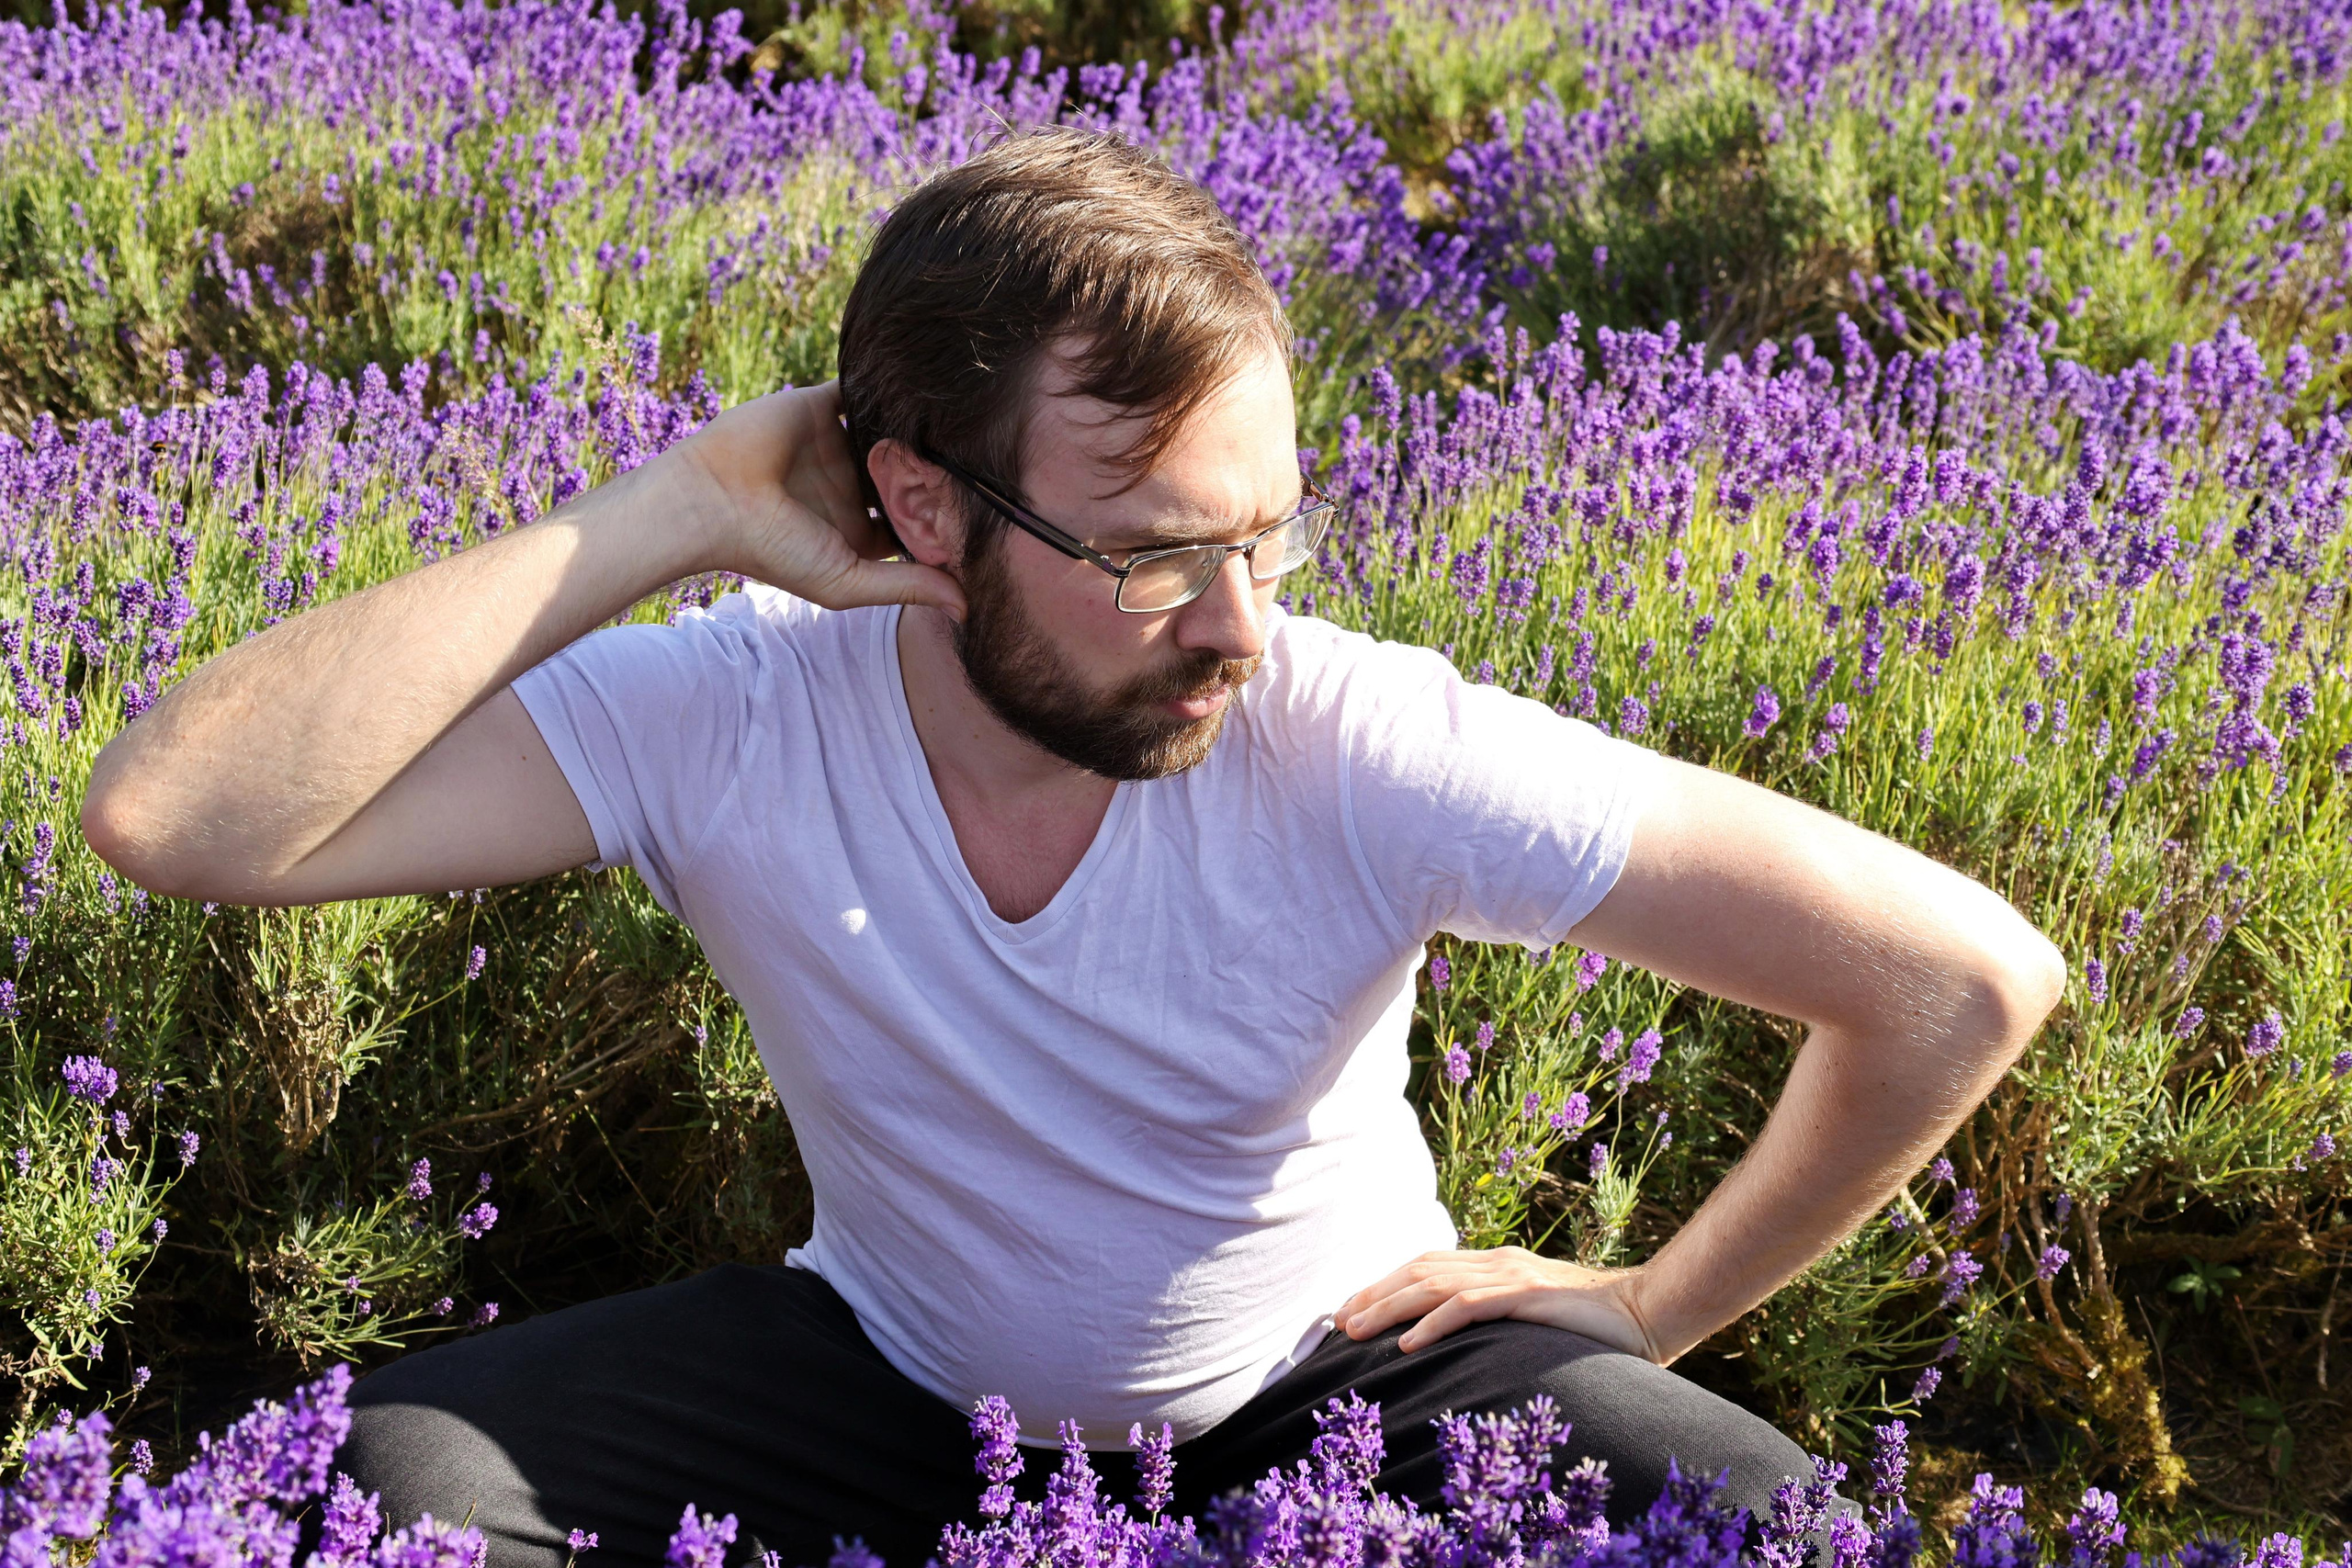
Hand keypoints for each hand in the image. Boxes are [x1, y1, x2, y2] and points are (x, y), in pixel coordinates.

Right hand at [664, 381, 965, 618]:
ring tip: (965, 423)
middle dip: (940, 471)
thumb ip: (906, 588)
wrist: (712, 500)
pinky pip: (862, 389)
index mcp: (858, 530)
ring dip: (919, 427)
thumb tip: (968, 609)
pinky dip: (888, 386)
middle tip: (987, 466)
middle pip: (909, 475)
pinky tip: (921, 390)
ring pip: (892, 431)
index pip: (913, 523)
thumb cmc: (773, 551)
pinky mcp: (822, 406)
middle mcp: (851, 486)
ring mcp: (838, 444)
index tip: (985, 519)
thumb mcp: (846, 582)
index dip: (945, 520)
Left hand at [1333, 1247, 1667, 1362]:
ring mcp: (1511, 1276)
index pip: (1425, 1267)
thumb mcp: (1533, 1316)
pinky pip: (1469, 1307)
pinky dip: (1434, 1323)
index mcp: (1496, 1264)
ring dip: (1389, 1308)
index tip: (1349, 1309)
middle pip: (1418, 1271)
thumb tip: (1456, 1341)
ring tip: (1356, 1332)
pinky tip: (1409, 1344)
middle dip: (1373, 1295)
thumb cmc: (1593, 1325)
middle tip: (1337, 1323)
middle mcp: (1496, 1262)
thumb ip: (1499, 1316)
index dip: (1383, 1285)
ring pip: (1433, 1285)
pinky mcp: (1527, 1298)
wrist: (1648, 1311)